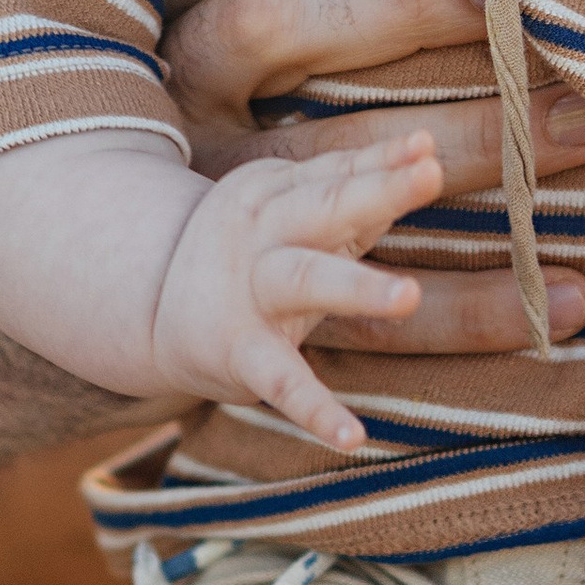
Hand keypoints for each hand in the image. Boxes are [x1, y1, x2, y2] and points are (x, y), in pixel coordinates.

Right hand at [148, 132, 449, 454]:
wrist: (152, 308)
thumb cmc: (255, 247)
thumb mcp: (292, 204)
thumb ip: (357, 178)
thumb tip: (427, 146)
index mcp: (276, 192)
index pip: (339, 170)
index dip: (386, 159)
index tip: (431, 147)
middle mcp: (261, 234)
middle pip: (324, 206)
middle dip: (377, 191)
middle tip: (432, 174)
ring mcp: (250, 293)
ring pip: (305, 280)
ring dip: (357, 286)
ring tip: (410, 296)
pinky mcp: (241, 354)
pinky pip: (281, 382)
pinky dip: (315, 411)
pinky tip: (353, 438)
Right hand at [161, 0, 584, 351]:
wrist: (138, 277)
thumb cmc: (233, 78)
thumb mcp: (225, 0)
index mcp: (164, 14)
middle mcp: (179, 106)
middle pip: (273, 29)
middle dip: (403, 2)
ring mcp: (213, 215)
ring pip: (335, 174)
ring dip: (473, 152)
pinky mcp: (269, 313)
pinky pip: (370, 321)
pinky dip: (477, 310)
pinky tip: (579, 295)